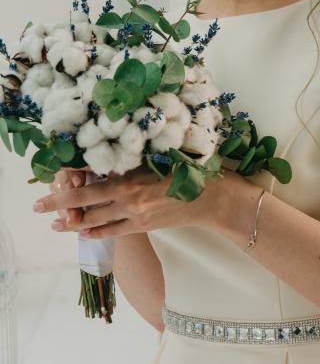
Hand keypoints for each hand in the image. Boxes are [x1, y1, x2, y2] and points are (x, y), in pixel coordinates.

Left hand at [34, 163, 256, 238]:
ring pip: (94, 218)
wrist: (213, 197)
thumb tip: (107, 156)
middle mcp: (130, 192)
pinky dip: (94, 232)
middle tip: (37, 204)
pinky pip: (112, 231)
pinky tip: (81, 232)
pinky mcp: (143, 225)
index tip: (55, 171)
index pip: (93, 172)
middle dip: (59, 200)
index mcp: (133, 170)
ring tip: (52, 222)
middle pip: (85, 198)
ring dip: (71, 221)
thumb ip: (133, 158)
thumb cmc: (190, 169)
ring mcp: (135, 212)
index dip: (71, 174)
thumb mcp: (160, 156)